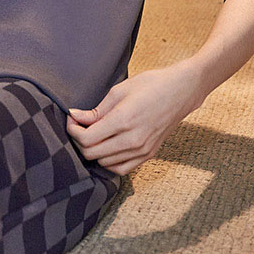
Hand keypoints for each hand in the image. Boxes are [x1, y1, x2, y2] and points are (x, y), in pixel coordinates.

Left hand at [66, 65, 203, 175]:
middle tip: (79, 125)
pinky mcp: (149, 155)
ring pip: (104, 163)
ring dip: (93, 150)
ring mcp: (142, 150)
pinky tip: (106, 147)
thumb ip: (96, 110)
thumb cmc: (151, 85)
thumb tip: (74, 116)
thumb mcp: (119, 91)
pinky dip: (108, 162)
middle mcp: (133, 140)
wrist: (181, 91)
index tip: (72, 117)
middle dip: (79, 140)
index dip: (73, 129)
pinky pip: (121, 168)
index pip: (86, 139)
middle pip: (92, 153)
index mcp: (124, 120)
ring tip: (93, 133)